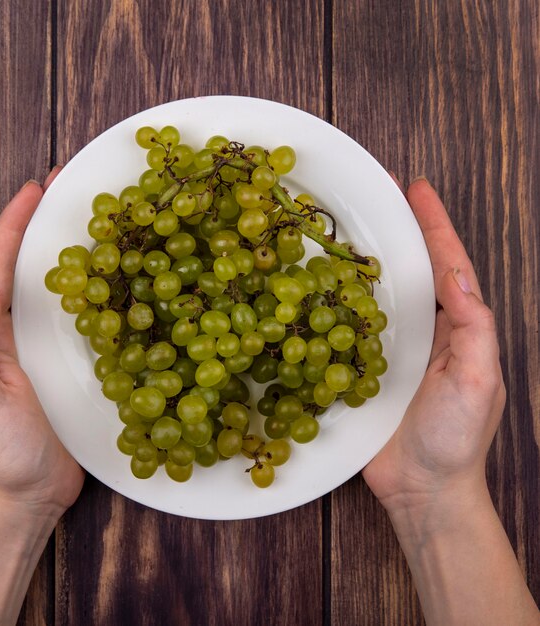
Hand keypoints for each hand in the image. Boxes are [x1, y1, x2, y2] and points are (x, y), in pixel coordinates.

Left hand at [0, 170, 84, 517]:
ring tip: (101, 219)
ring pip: (64, 288)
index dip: (13, 226)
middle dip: (44, 224)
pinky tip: (123, 276)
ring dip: (77, 250)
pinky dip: (102, 291)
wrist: (28, 492)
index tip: (34, 189)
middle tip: (69, 187)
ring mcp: (49, 347)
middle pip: (31, 267)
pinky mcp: (77, 363)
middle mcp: (18, 331)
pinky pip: (90, 318)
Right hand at [363, 178, 505, 520]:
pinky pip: (346, 327)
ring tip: (340, 227)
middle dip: (396, 230)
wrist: (422, 489)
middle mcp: (423, 330)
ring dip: (361, 259)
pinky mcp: (360, 367)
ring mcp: (390, 348)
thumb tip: (455, 275)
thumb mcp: (481, 380)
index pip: (448, 264)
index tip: (416, 189)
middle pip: (410, 269)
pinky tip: (314, 286)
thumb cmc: (457, 439)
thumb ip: (473, 327)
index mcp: (457, 327)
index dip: (433, 224)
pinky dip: (334, 302)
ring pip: (375, 293)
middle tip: (373, 194)